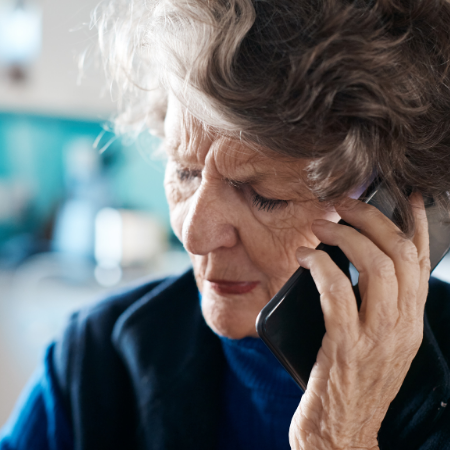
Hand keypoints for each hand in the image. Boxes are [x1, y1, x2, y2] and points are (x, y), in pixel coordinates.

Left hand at [289, 193, 430, 449]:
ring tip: (320, 226)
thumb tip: (350, 264)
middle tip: (343, 204)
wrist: (341, 435)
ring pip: (374, 266)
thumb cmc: (352, 383)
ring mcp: (377, 338)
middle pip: (398, 254)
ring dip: (344, 237)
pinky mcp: (347, 348)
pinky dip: (321, 266)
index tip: (406, 197)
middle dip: (371, 218)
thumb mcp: (375, 342)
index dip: (415, 224)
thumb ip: (374, 306)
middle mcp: (402, 327)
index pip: (420, 262)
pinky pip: (338, 293)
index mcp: (411, 322)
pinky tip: (306, 257)